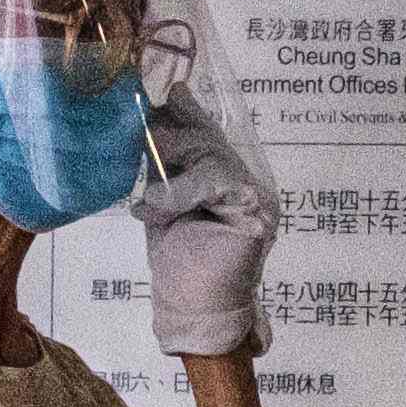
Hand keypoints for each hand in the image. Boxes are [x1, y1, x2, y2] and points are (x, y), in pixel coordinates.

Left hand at [138, 96, 270, 361]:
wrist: (196, 312)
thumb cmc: (180, 265)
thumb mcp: (165, 205)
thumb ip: (166, 170)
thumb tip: (149, 124)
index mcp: (232, 183)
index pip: (211, 137)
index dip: (187, 114)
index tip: (163, 94)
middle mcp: (251, 187)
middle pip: (213, 142)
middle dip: (177, 129)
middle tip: (147, 120)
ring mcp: (258, 202)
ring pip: (214, 158)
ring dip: (175, 159)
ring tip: (148, 169)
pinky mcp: (255, 218)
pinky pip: (215, 185)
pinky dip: (180, 192)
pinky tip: (155, 206)